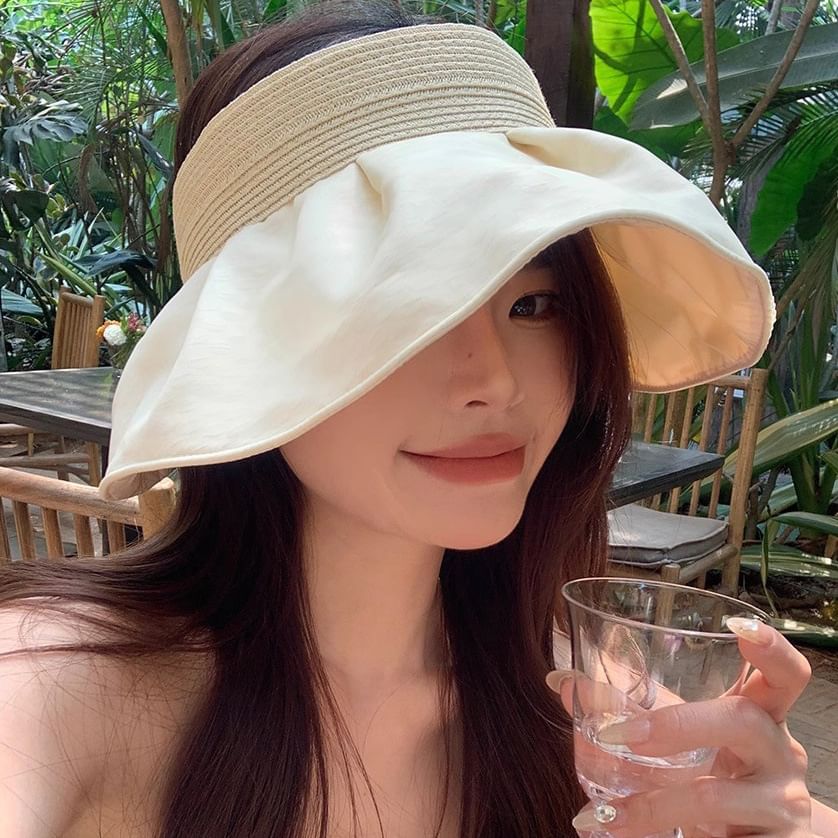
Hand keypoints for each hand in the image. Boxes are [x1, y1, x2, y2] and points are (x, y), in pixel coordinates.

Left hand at [549, 618, 815, 836]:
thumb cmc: (716, 776)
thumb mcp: (683, 740)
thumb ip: (629, 707)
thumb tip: (560, 680)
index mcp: (763, 714)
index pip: (785, 674)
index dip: (770, 648)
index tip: (737, 627)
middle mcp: (780, 754)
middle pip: (742, 720)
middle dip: (674, 724)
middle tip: (612, 734)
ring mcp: (782, 806)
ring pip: (715, 798)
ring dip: (649, 806)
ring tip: (601, 816)